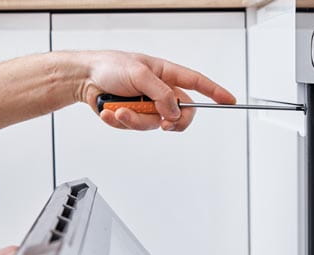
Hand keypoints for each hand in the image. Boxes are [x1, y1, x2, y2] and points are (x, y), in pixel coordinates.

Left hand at [74, 50, 235, 131]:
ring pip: (154, 125)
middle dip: (171, 122)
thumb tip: (173, 111)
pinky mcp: (134, 117)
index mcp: (166, 74)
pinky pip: (135, 128)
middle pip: (181, 114)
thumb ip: (160, 93)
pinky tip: (111, 111)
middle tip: (163, 122)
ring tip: (119, 109)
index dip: (215, 92)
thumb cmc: (110, 66)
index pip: (197, 83)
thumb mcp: (139, 73)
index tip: (229, 100)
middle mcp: (160, 92)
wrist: (84, 79)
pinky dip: (121, 121)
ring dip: (135, 119)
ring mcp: (148, 106)